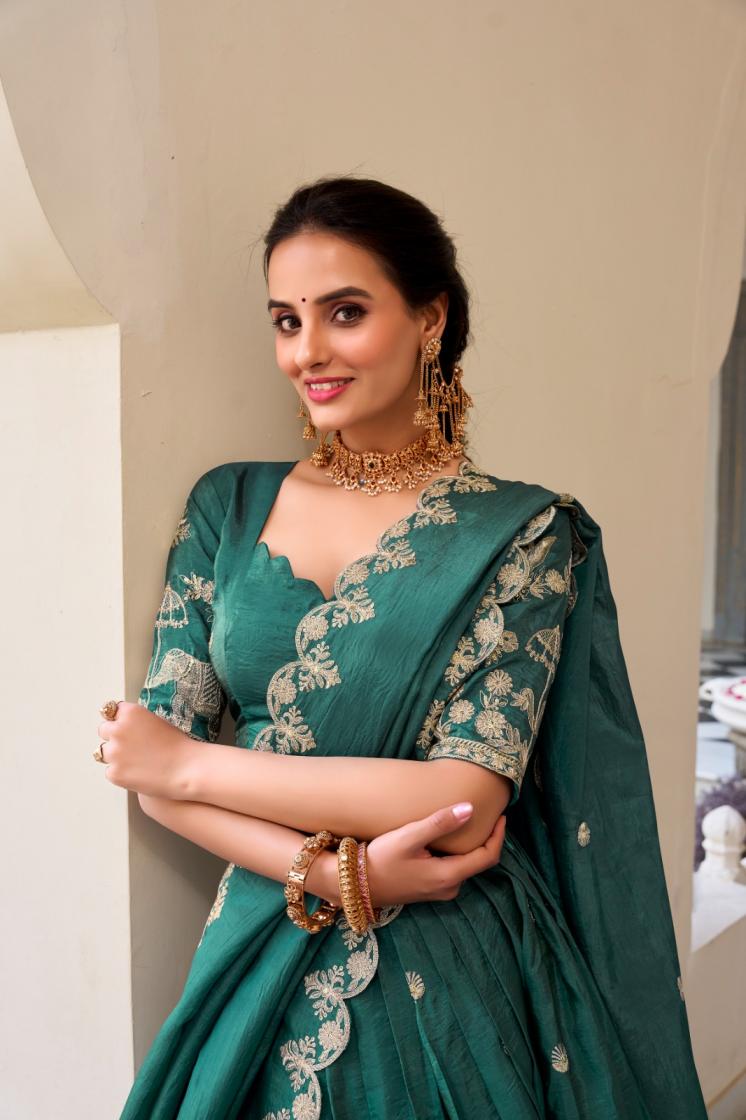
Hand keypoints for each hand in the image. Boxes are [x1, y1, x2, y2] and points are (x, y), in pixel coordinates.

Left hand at [96, 702, 198, 797]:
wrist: (187, 769)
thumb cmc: (178, 745)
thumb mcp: (155, 722)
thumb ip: (135, 722)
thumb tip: (121, 726)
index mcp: (130, 713)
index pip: (110, 711)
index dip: (119, 720)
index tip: (127, 729)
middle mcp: (118, 730)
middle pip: (103, 730)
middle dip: (113, 737)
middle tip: (132, 747)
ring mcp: (114, 752)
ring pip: (103, 752)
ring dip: (115, 756)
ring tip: (136, 761)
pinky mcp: (114, 773)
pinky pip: (111, 771)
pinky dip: (121, 773)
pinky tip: (139, 774)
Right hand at [365, 803, 506, 908]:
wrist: (354, 885)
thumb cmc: (380, 859)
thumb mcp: (409, 837)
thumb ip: (440, 823)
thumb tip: (470, 808)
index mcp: (449, 876)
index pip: (487, 857)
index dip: (498, 836)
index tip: (501, 815)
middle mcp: (448, 887)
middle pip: (477, 861)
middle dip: (484, 838)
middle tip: (486, 813)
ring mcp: (438, 891)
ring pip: (464, 865)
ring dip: (468, 845)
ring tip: (467, 821)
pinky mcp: (428, 889)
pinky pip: (452, 869)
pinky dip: (456, 852)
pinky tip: (446, 837)